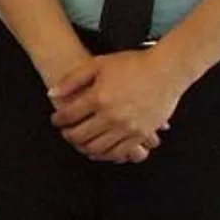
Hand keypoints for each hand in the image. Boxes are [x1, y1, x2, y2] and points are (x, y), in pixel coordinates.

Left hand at [49, 50, 184, 161]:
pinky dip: (105, 155)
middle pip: (80, 136)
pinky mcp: (141, 135)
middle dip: (68, 135)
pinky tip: (100, 150)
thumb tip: (52, 93)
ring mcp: (127, 128)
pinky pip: (119, 152)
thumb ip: (72, 79)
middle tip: (66, 132)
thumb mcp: (98, 64)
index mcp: (98, 98)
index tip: (56, 120)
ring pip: (97, 148)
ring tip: (80, 142)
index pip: (68, 116)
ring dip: (84, 147)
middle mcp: (111, 116)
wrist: (167, 70)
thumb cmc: (134, 64)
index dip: (58, 120)